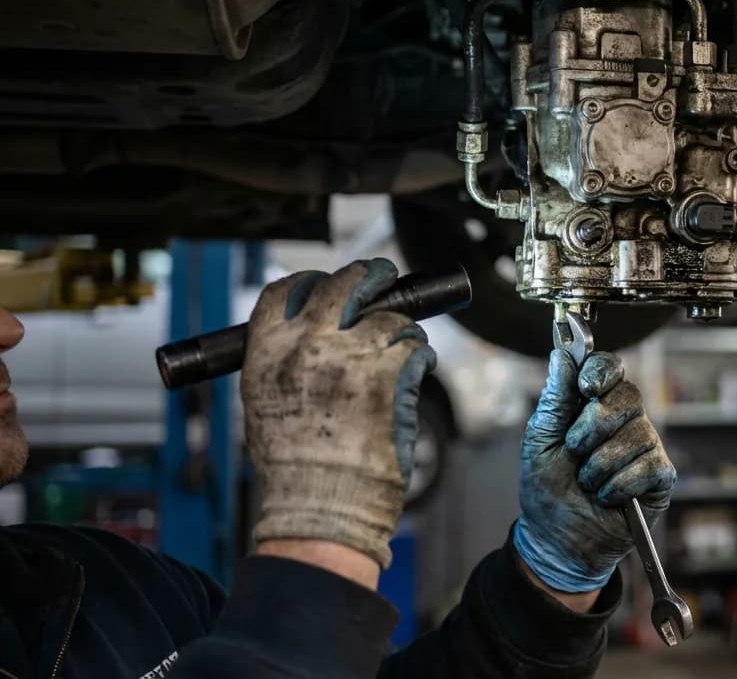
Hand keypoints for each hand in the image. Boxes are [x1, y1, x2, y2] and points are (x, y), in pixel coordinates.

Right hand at [241, 259, 435, 570]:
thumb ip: (286, 362)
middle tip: (383, 280)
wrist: (318, 509)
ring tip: (400, 355)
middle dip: (369, 277)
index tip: (330, 285)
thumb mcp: (266, 405)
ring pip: (389, 318)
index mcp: (266, 353)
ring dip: (401, 333)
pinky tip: (415, 371)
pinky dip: (420, 356)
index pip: (286, 291)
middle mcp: (306, 346)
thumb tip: (314, 335)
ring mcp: (350, 357)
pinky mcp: (390, 375)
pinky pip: (415, 346)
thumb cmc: (294, 471)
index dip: (314, 283)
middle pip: (344, 284)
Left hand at [514, 351, 675, 594]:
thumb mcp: (539, 441)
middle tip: (574, 451)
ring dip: (602, 465)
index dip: (602, 372)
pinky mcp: (660, 477)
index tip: (586, 389)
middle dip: (595, 426)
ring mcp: (646, 447)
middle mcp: (624, 421)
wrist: (558, 541)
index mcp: (593, 405)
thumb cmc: (547, 491)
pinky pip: (650, 466)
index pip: (610, 368)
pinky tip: (608, 497)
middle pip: (629, 396)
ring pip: (638, 434)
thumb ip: (554, 399)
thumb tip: (563, 354)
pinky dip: (621, 485)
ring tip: (588, 483)